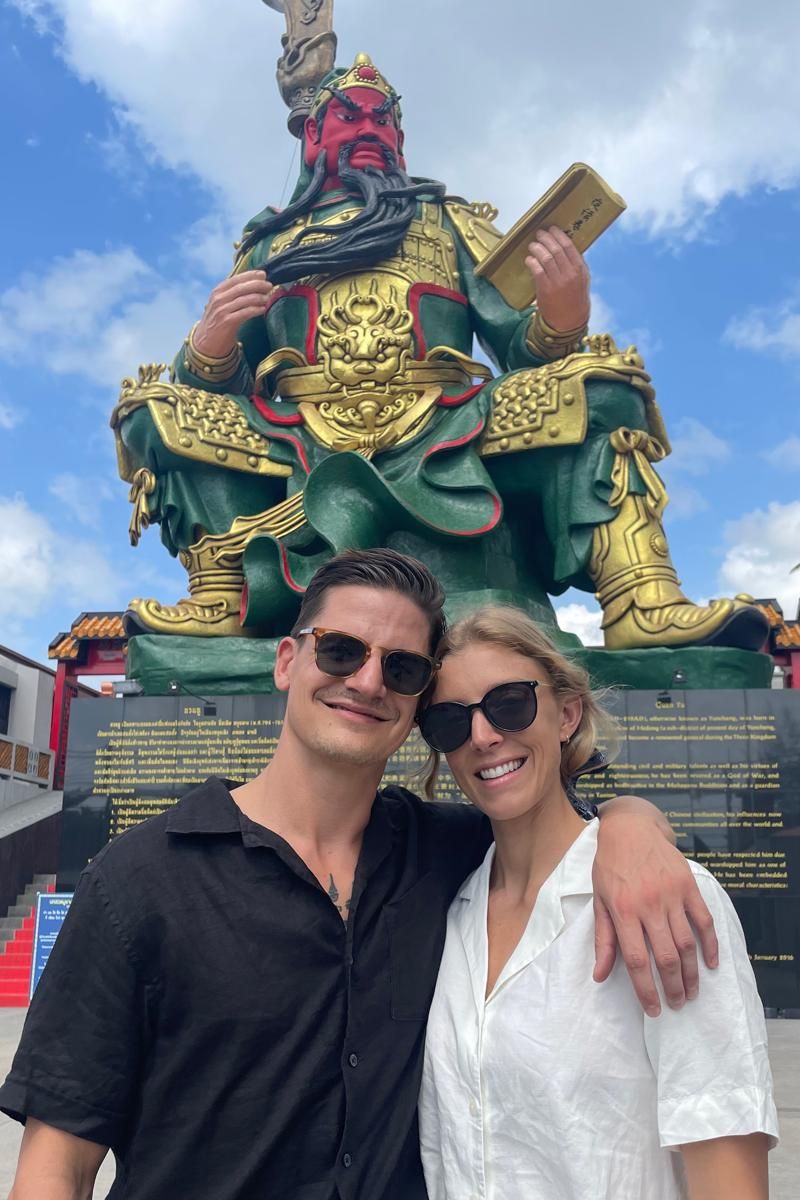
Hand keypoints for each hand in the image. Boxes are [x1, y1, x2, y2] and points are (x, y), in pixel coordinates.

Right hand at [193, 269, 273, 357]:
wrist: (206, 342)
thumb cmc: (218, 322)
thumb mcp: (222, 304)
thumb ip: (233, 294)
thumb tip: (253, 284)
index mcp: (218, 291)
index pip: (236, 279)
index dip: (250, 275)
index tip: (263, 274)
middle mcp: (219, 299)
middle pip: (241, 287)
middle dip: (257, 285)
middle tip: (269, 285)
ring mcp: (222, 310)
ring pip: (244, 299)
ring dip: (258, 297)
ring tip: (267, 297)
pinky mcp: (227, 322)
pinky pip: (245, 313)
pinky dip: (255, 310)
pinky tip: (263, 309)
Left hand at [525, 225, 589, 331]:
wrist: (569, 320)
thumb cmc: (574, 297)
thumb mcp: (582, 279)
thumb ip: (575, 263)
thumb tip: (563, 245)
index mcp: (580, 269)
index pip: (569, 246)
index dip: (558, 235)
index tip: (552, 229)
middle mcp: (570, 274)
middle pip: (556, 250)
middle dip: (546, 239)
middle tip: (539, 233)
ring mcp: (558, 282)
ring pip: (546, 258)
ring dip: (537, 248)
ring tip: (532, 245)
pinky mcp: (546, 289)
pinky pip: (537, 270)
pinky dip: (532, 262)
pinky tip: (529, 259)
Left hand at [592, 797, 718, 1015]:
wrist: (631, 828)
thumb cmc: (610, 866)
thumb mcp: (599, 899)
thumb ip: (604, 938)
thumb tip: (600, 976)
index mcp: (623, 910)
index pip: (636, 960)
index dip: (646, 989)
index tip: (654, 1009)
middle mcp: (649, 905)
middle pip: (666, 957)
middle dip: (673, 987)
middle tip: (677, 1004)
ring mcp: (672, 895)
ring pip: (687, 944)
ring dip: (692, 973)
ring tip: (691, 991)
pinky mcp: (689, 886)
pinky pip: (704, 920)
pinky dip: (710, 945)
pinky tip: (711, 964)